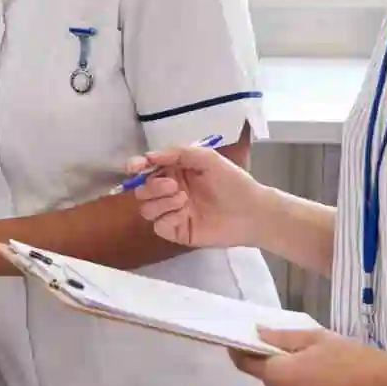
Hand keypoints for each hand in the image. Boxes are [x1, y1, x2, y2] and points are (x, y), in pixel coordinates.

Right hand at [127, 145, 265, 248]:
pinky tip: (184, 214)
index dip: (137, 167)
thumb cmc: (232, 181)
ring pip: (146, 209)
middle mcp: (170, 192)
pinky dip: (167, 218)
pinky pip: (158, 226)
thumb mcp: (207, 158)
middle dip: (152, 187)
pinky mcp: (178, 232)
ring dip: (161, 203)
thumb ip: (177, 153)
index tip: (134, 167)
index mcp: (176, 172)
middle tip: (174, 186)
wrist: (252, 211)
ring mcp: (173, 213)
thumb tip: (149, 156)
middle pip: (142, 191)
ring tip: (184, 200)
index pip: (147, 169)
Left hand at [231, 328, 386, 385]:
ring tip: (324, 377)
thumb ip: (281, 338)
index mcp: (280, 375)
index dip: (241, 354)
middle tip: (306, 357)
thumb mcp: (316, 338)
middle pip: (272, 382)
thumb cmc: (352, 358)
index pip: (248, 365)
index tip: (239, 346)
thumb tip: (256, 333)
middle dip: (282, 370)